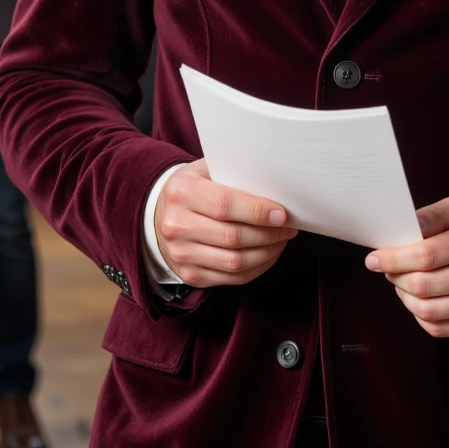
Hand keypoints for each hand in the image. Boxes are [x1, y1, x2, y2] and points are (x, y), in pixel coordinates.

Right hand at [154, 159, 298, 286]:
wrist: (160, 215)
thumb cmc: (194, 188)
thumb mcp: (206, 170)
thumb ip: (235, 172)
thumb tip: (276, 184)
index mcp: (182, 192)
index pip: (224, 205)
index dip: (257, 211)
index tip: (281, 213)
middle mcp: (176, 225)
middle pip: (232, 237)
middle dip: (268, 234)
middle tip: (288, 226)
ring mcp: (181, 253)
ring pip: (235, 262)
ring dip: (267, 253)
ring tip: (281, 240)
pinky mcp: (191, 274)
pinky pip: (232, 278)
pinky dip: (257, 268)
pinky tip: (268, 254)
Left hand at [366, 199, 448, 337]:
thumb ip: (433, 215)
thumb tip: (407, 227)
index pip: (425, 255)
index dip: (393, 259)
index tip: (373, 258)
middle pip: (422, 285)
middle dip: (395, 277)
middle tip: (387, 268)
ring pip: (427, 310)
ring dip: (404, 297)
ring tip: (402, 283)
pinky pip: (438, 328)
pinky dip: (419, 315)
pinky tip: (419, 299)